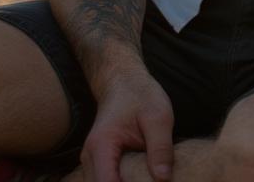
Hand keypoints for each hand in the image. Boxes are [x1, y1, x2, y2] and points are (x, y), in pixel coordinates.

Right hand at [81, 65, 173, 181]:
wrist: (124, 82)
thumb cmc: (142, 96)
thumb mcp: (159, 117)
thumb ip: (160, 148)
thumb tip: (164, 179)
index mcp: (102, 146)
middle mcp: (89, 158)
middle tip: (153, 180)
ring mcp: (91, 162)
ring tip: (148, 177)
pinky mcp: (98, 164)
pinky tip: (140, 177)